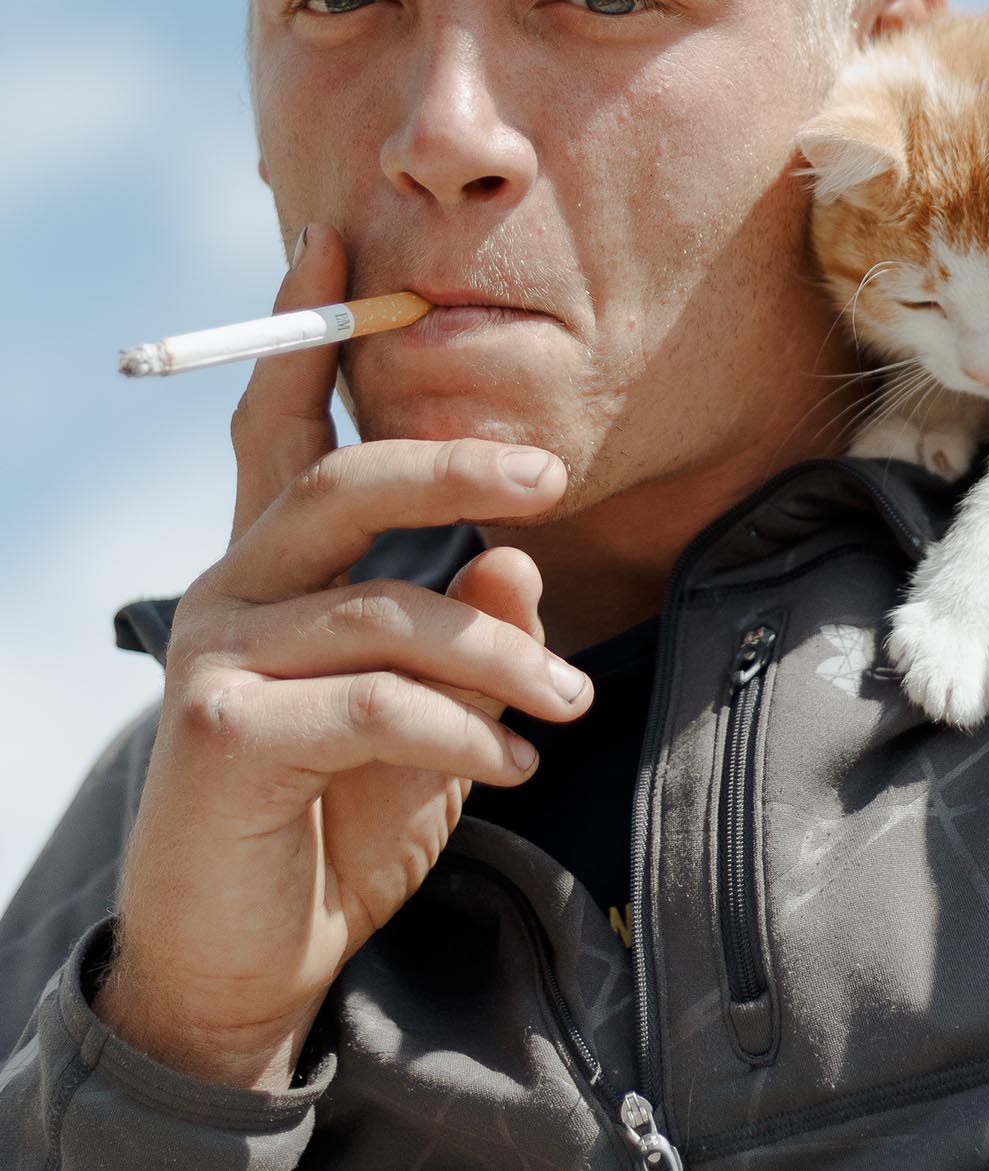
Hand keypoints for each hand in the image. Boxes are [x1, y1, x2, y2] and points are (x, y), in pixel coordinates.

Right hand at [94, 222, 590, 1090]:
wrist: (250, 956)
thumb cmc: (339, 812)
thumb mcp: (424, 710)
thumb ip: (459, 627)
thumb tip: (514, 563)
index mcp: (276, 564)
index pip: (281, 422)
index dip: (304, 325)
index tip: (337, 236)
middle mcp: (233, 587)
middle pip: (342, 480)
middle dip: (455, 462)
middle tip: (555, 473)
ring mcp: (217, 654)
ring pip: (386, 608)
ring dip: (500, 655)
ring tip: (568, 703)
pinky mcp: (220, 731)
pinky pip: (373, 704)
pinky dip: (460, 732)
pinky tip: (508, 765)